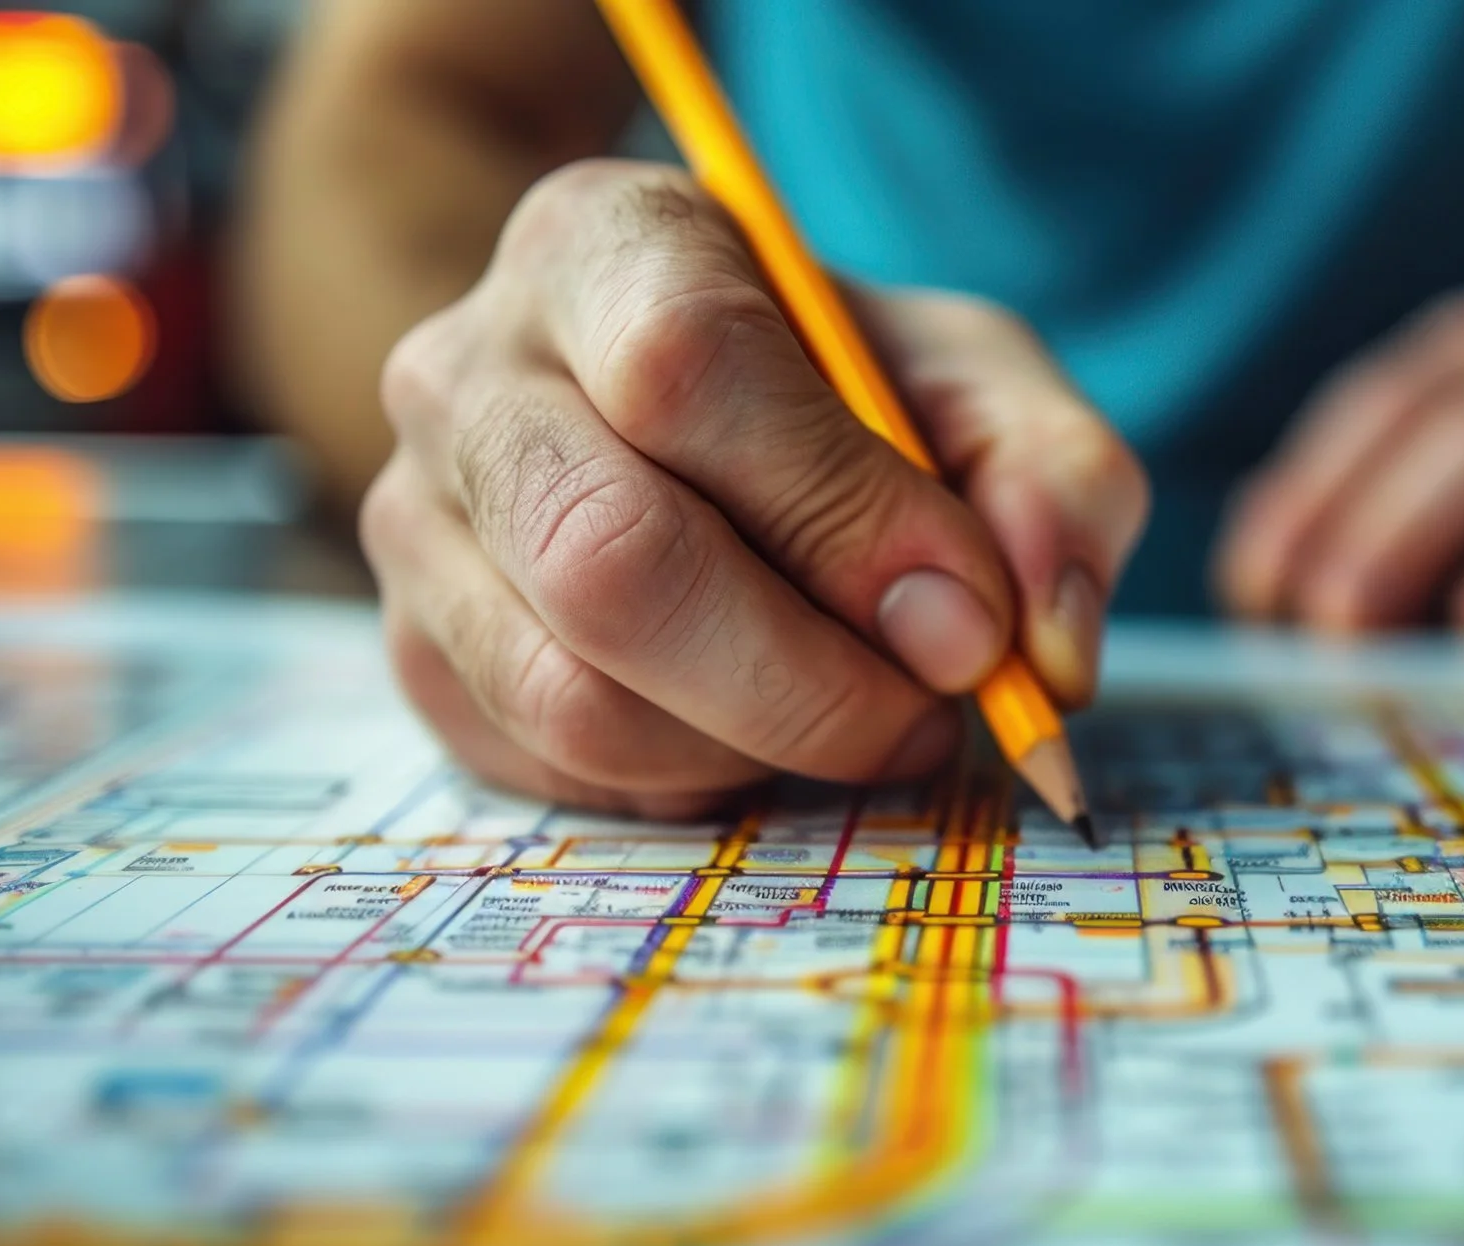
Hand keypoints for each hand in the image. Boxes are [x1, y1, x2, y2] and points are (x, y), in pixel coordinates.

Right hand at [364, 160, 1146, 815]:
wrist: (651, 409)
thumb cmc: (830, 390)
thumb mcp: (969, 382)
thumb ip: (1049, 478)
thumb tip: (1033, 642)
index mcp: (605, 244)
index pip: (688, 368)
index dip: (842, 516)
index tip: (966, 617)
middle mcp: (468, 371)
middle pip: (608, 559)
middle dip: (807, 681)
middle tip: (925, 712)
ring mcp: (415, 520)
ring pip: (573, 696)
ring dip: (757, 748)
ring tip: (854, 717)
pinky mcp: (413, 654)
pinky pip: (554, 770)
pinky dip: (690, 783)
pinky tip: (753, 728)